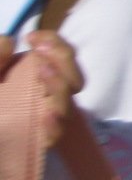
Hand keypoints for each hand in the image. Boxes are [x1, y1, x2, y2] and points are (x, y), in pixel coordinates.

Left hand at [18, 32, 83, 148]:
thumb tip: (11, 41)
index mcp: (40, 77)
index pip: (61, 56)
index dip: (54, 41)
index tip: (31, 37)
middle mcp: (49, 96)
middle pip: (73, 75)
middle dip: (61, 57)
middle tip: (39, 50)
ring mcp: (47, 119)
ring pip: (67, 102)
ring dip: (59, 83)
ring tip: (42, 71)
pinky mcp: (40, 142)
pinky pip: (56, 134)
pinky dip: (55, 124)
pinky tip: (46, 115)